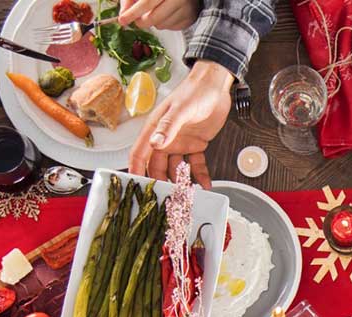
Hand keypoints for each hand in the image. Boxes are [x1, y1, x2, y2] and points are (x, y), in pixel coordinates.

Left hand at [118, 0, 199, 29]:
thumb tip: (123, 14)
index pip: (146, 2)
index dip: (133, 12)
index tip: (122, 20)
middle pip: (154, 18)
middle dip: (141, 22)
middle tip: (137, 20)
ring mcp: (186, 8)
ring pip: (161, 25)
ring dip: (154, 22)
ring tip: (156, 12)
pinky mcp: (190, 18)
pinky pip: (171, 28)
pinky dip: (165, 23)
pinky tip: (166, 14)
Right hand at [128, 60, 232, 187]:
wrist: (215, 85)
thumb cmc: (194, 92)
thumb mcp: (181, 110)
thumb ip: (168, 127)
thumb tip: (155, 143)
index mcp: (155, 129)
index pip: (140, 153)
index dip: (135, 169)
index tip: (135, 186)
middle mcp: (165, 138)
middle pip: (157, 165)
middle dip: (160, 181)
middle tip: (165, 197)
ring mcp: (180, 142)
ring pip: (176, 167)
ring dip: (180, 180)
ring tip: (186, 195)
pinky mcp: (196, 144)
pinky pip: (196, 164)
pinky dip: (200, 175)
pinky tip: (205, 185)